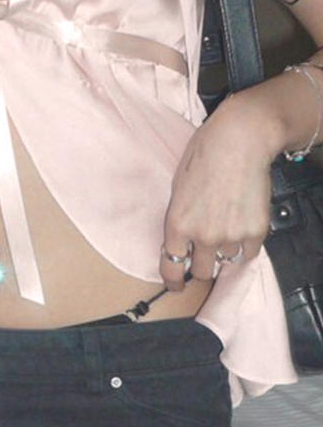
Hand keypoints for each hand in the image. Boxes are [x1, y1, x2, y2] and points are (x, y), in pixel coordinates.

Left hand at [160, 95, 274, 290]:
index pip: (171, 266)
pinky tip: (241, 227)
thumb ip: (180, 218)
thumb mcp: (178, 187)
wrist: (239, 141)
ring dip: (223, 252)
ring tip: (226, 228)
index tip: (176, 285)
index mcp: (177, 223)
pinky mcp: (255, 232)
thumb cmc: (204, 154)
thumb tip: (183, 239)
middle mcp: (202, 235)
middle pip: (202, 273)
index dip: (173, 280)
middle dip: (201, 266)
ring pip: (226, 263)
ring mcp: (230, 236)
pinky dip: (244, 246)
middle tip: (204, 254)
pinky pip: (247, 254)